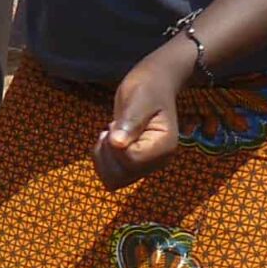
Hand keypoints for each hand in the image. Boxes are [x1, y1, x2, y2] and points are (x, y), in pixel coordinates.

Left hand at [93, 43, 187, 188]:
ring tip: (110, 134)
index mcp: (163, 146)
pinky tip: (108, 141)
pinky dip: (103, 161)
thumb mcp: (138, 99)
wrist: (153, 85)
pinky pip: (112, 177)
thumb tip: (117, 144)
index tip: (117, 124)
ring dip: (103, 158)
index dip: (115, 144)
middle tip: (113, 127)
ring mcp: (146, 166)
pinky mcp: (134, 166)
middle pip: (121, 175)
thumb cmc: (147, 87)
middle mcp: (157, 162)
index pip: (132, 160)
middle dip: (108, 152)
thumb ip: (130, 121)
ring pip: (114, 181)